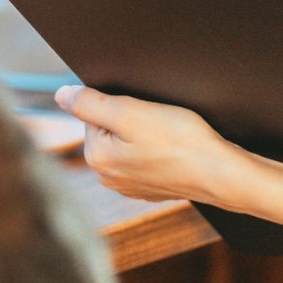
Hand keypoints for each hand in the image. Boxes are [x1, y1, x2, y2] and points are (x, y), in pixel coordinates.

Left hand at [54, 85, 240, 204]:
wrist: (220, 172)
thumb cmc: (180, 141)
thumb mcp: (130, 112)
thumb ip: (90, 102)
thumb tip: (61, 95)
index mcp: (97, 158)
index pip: (93, 112)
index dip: (118, 102)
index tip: (140, 109)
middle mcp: (108, 176)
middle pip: (110, 128)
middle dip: (130, 118)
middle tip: (156, 120)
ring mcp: (130, 184)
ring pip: (129, 142)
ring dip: (144, 133)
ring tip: (166, 135)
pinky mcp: (150, 186)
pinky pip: (146, 156)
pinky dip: (157, 148)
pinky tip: (172, 149)